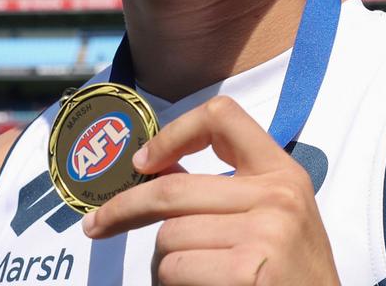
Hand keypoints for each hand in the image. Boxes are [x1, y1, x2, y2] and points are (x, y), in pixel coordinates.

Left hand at [82, 95, 339, 285]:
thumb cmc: (289, 278)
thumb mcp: (274, 221)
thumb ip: (227, 193)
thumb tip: (153, 169)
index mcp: (284, 173)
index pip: (223, 116)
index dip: (174, 131)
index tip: (144, 161)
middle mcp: (278, 196)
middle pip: (173, 188)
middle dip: (125, 208)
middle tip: (96, 224)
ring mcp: (266, 235)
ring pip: (169, 237)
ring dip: (163, 265)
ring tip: (192, 280)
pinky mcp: (248, 273)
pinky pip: (174, 269)